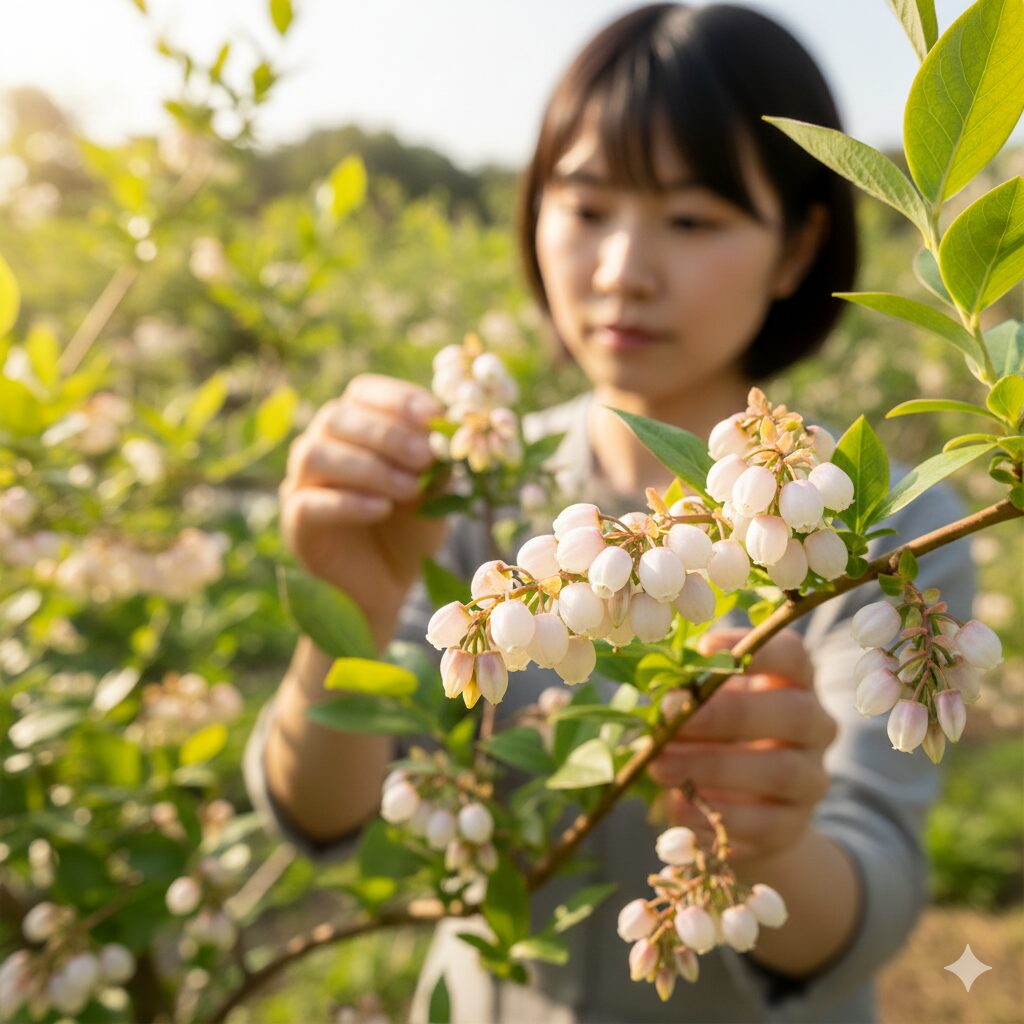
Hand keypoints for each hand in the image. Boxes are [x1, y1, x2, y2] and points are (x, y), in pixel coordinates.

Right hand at [279, 374, 447, 645]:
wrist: (389, 586)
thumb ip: (438, 465)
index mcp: (354, 428)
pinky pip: (310, 502)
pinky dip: (349, 502)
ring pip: (316, 455)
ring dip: (368, 467)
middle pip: (336, 417)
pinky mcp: (297, 524)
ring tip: (408, 489)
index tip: (434, 417)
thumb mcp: (435, 494)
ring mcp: (301, 484)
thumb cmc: (411, 530)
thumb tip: (446, 433)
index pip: (364, 392)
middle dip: (386, 433)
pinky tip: (382, 509)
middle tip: (424, 457)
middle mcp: (320, 447)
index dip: (397, 398)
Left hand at [646, 628, 837, 863]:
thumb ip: (688, 694)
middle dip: (726, 715)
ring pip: (781, 771)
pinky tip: (679, 803)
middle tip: (670, 717)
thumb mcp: (701, 704)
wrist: (735, 805)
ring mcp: (811, 778)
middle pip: (793, 713)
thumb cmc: (711, 734)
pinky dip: (718, 813)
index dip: (756, 652)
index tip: (704, 649)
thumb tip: (666, 698)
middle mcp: (814, 726)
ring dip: (713, 767)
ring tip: (660, 766)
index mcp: (792, 681)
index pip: (793, 655)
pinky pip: (766, 823)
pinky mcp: (794, 825)